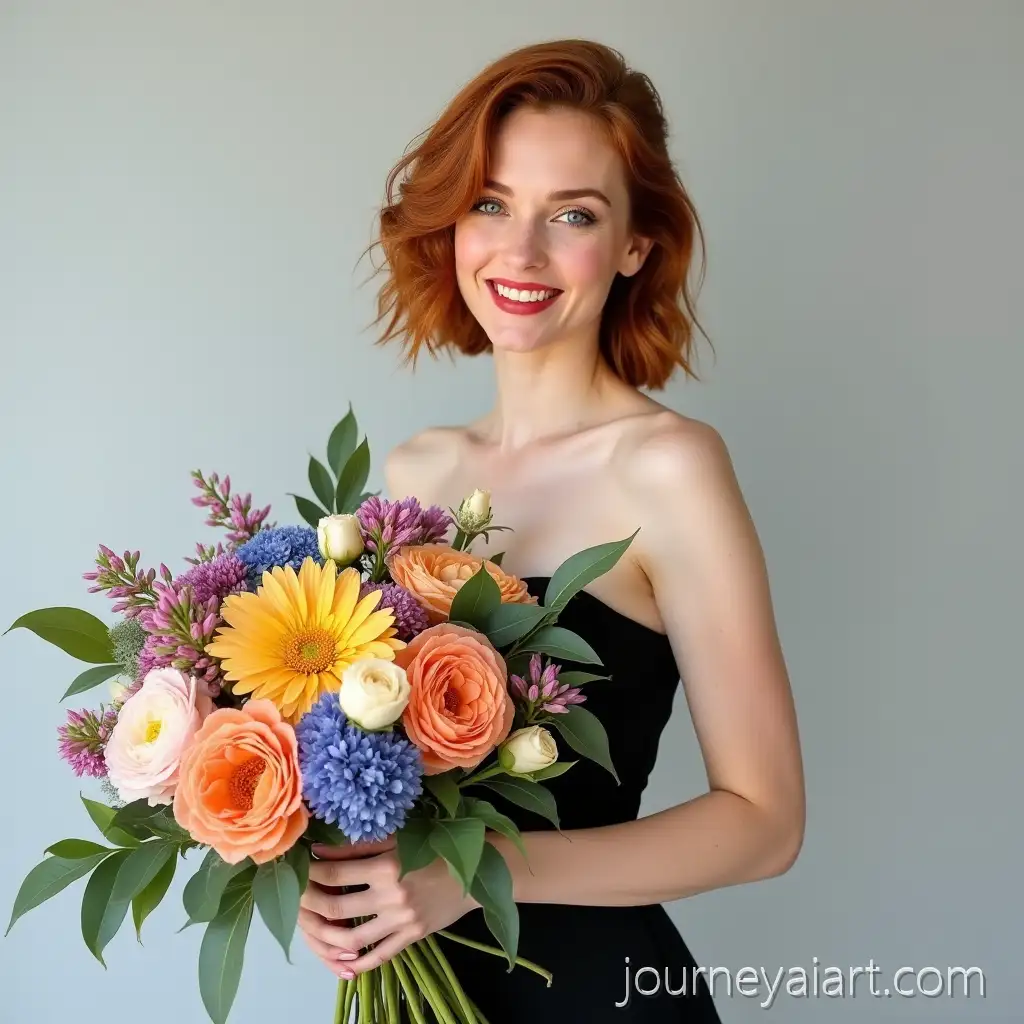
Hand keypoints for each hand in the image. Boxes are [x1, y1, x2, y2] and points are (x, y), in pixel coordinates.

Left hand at [298, 838, 479, 978]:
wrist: (473, 874)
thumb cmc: (433, 849)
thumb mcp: (398, 841)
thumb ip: (359, 847)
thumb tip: (319, 851)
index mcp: (387, 866)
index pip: (334, 873)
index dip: (310, 874)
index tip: (298, 870)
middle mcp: (392, 895)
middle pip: (336, 908)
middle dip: (310, 906)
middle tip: (298, 901)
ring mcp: (402, 920)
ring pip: (352, 939)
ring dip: (327, 939)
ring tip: (316, 931)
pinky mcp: (412, 936)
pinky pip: (378, 956)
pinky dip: (357, 963)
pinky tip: (343, 963)